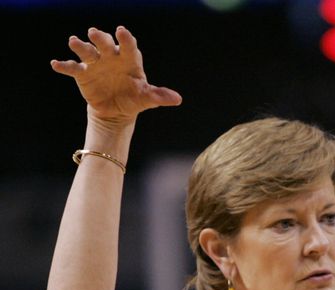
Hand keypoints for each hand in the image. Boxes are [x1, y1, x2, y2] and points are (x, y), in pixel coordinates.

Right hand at [50, 26, 181, 126]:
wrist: (116, 110)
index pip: (128, 46)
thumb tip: (177, 100)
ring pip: (86, 51)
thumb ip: (159, 96)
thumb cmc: (134, 98)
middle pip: (104, 43)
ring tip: (74, 41)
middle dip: (100, 37)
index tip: (122, 32)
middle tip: (95, 33)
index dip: (125, 39)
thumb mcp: (147, 98)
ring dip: (80, 46)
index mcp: (128, 59)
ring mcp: (95, 63)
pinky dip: (64, 65)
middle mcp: (110, 56)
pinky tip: (56, 64)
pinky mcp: (82, 73)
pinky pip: (71, 68)